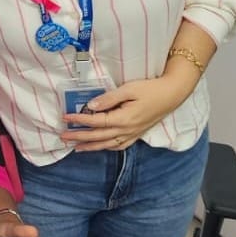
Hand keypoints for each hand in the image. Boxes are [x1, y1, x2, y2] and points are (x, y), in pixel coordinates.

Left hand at [60, 75, 192, 151]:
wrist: (172, 95)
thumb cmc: (151, 89)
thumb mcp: (129, 89)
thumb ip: (109, 98)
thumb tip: (91, 106)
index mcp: (123, 119)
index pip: (95, 121)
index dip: (79, 120)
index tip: (65, 117)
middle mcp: (126, 130)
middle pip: (97, 136)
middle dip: (79, 137)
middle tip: (63, 137)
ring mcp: (132, 134)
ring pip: (107, 145)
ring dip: (90, 146)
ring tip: (76, 147)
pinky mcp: (136, 135)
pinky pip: (118, 146)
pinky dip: (106, 148)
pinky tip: (99, 147)